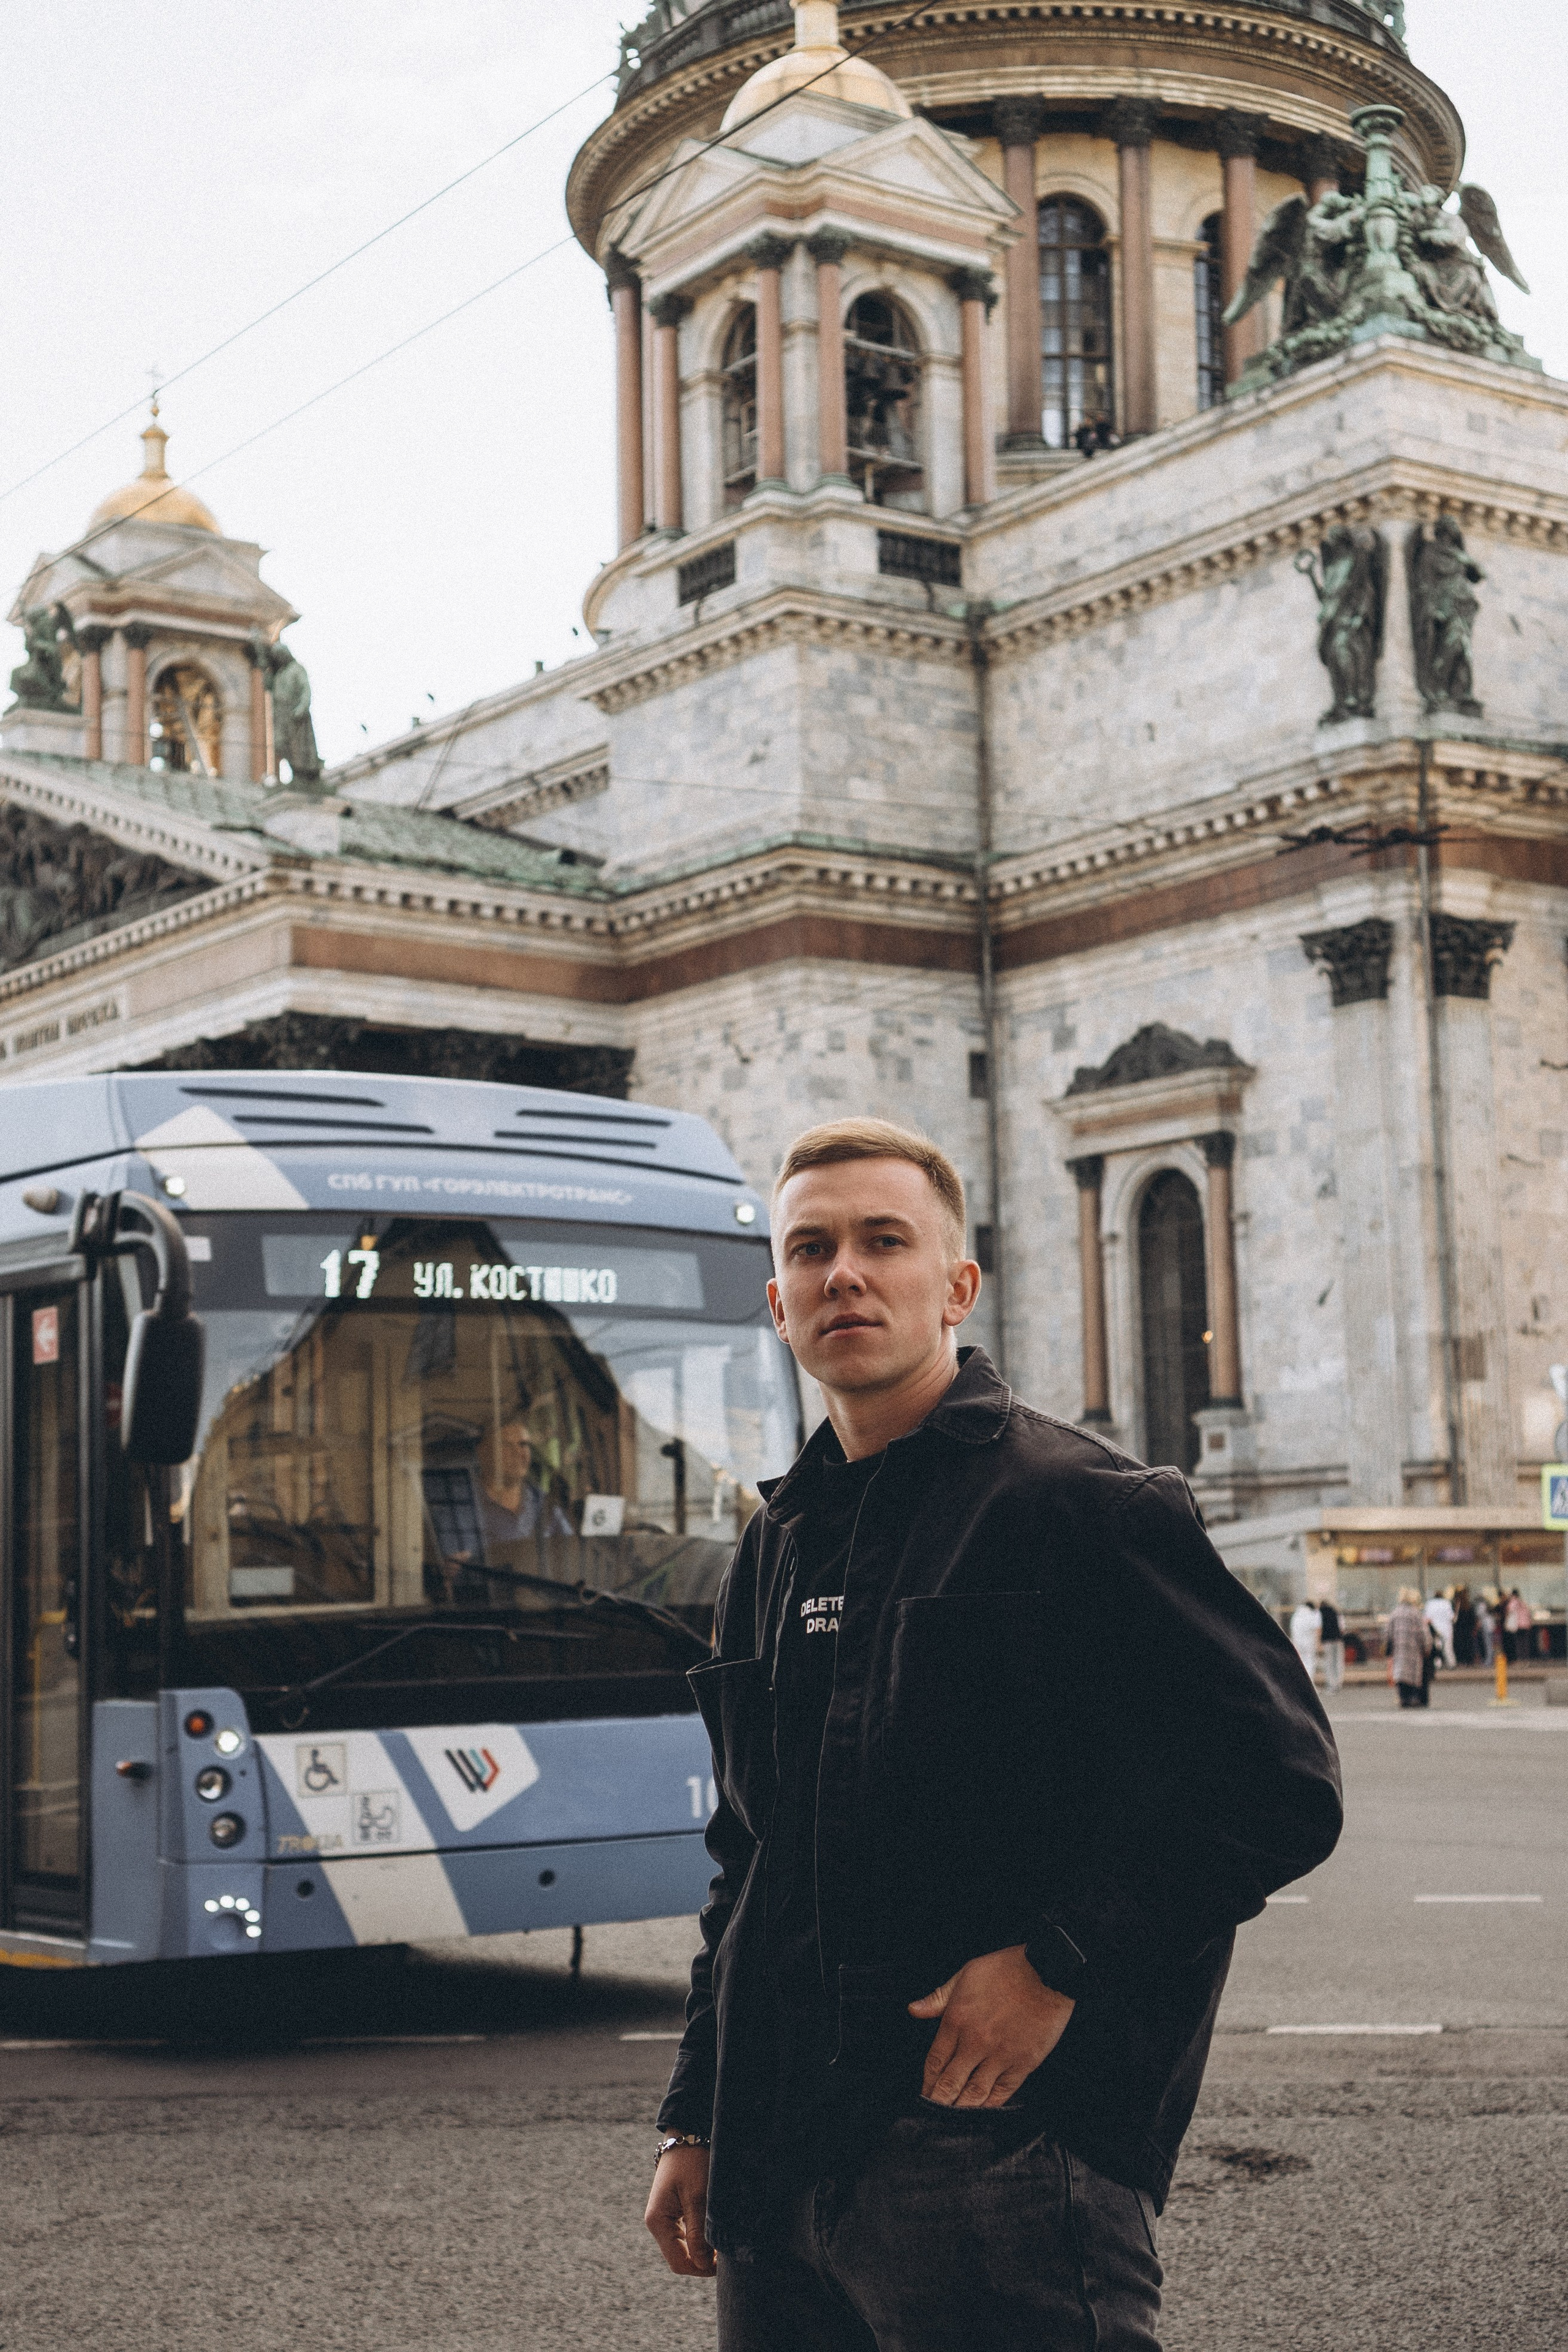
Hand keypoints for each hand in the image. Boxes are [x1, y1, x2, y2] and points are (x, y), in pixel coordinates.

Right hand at [644, 2143, 714, 2276]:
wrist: (688, 2133)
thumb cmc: (692, 2162)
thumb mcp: (697, 2197)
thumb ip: (699, 2232)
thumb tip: (703, 2265)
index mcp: (657, 2221)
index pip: (679, 2262)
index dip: (702, 2269)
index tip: (724, 2265)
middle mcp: (657, 2223)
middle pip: (681, 2258)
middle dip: (703, 2262)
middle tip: (727, 2257)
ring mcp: (665, 2218)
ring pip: (685, 2248)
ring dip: (703, 2251)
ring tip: (724, 2246)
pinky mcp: (674, 2211)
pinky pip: (687, 2236)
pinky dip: (701, 2239)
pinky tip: (716, 2235)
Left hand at [908, 1944, 1074, 2109]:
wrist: (1047, 1974)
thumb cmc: (1005, 1970)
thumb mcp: (965, 1974)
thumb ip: (938, 1997)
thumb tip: (913, 2010)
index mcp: (957, 2020)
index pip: (935, 2061)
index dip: (927, 2081)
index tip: (924, 2093)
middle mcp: (975, 2043)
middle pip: (950, 2083)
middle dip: (939, 2102)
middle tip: (932, 2116)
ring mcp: (999, 2056)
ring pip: (974, 2094)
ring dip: (960, 2110)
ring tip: (952, 2122)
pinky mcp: (1022, 2064)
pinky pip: (1002, 2093)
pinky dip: (989, 2106)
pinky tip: (981, 2113)